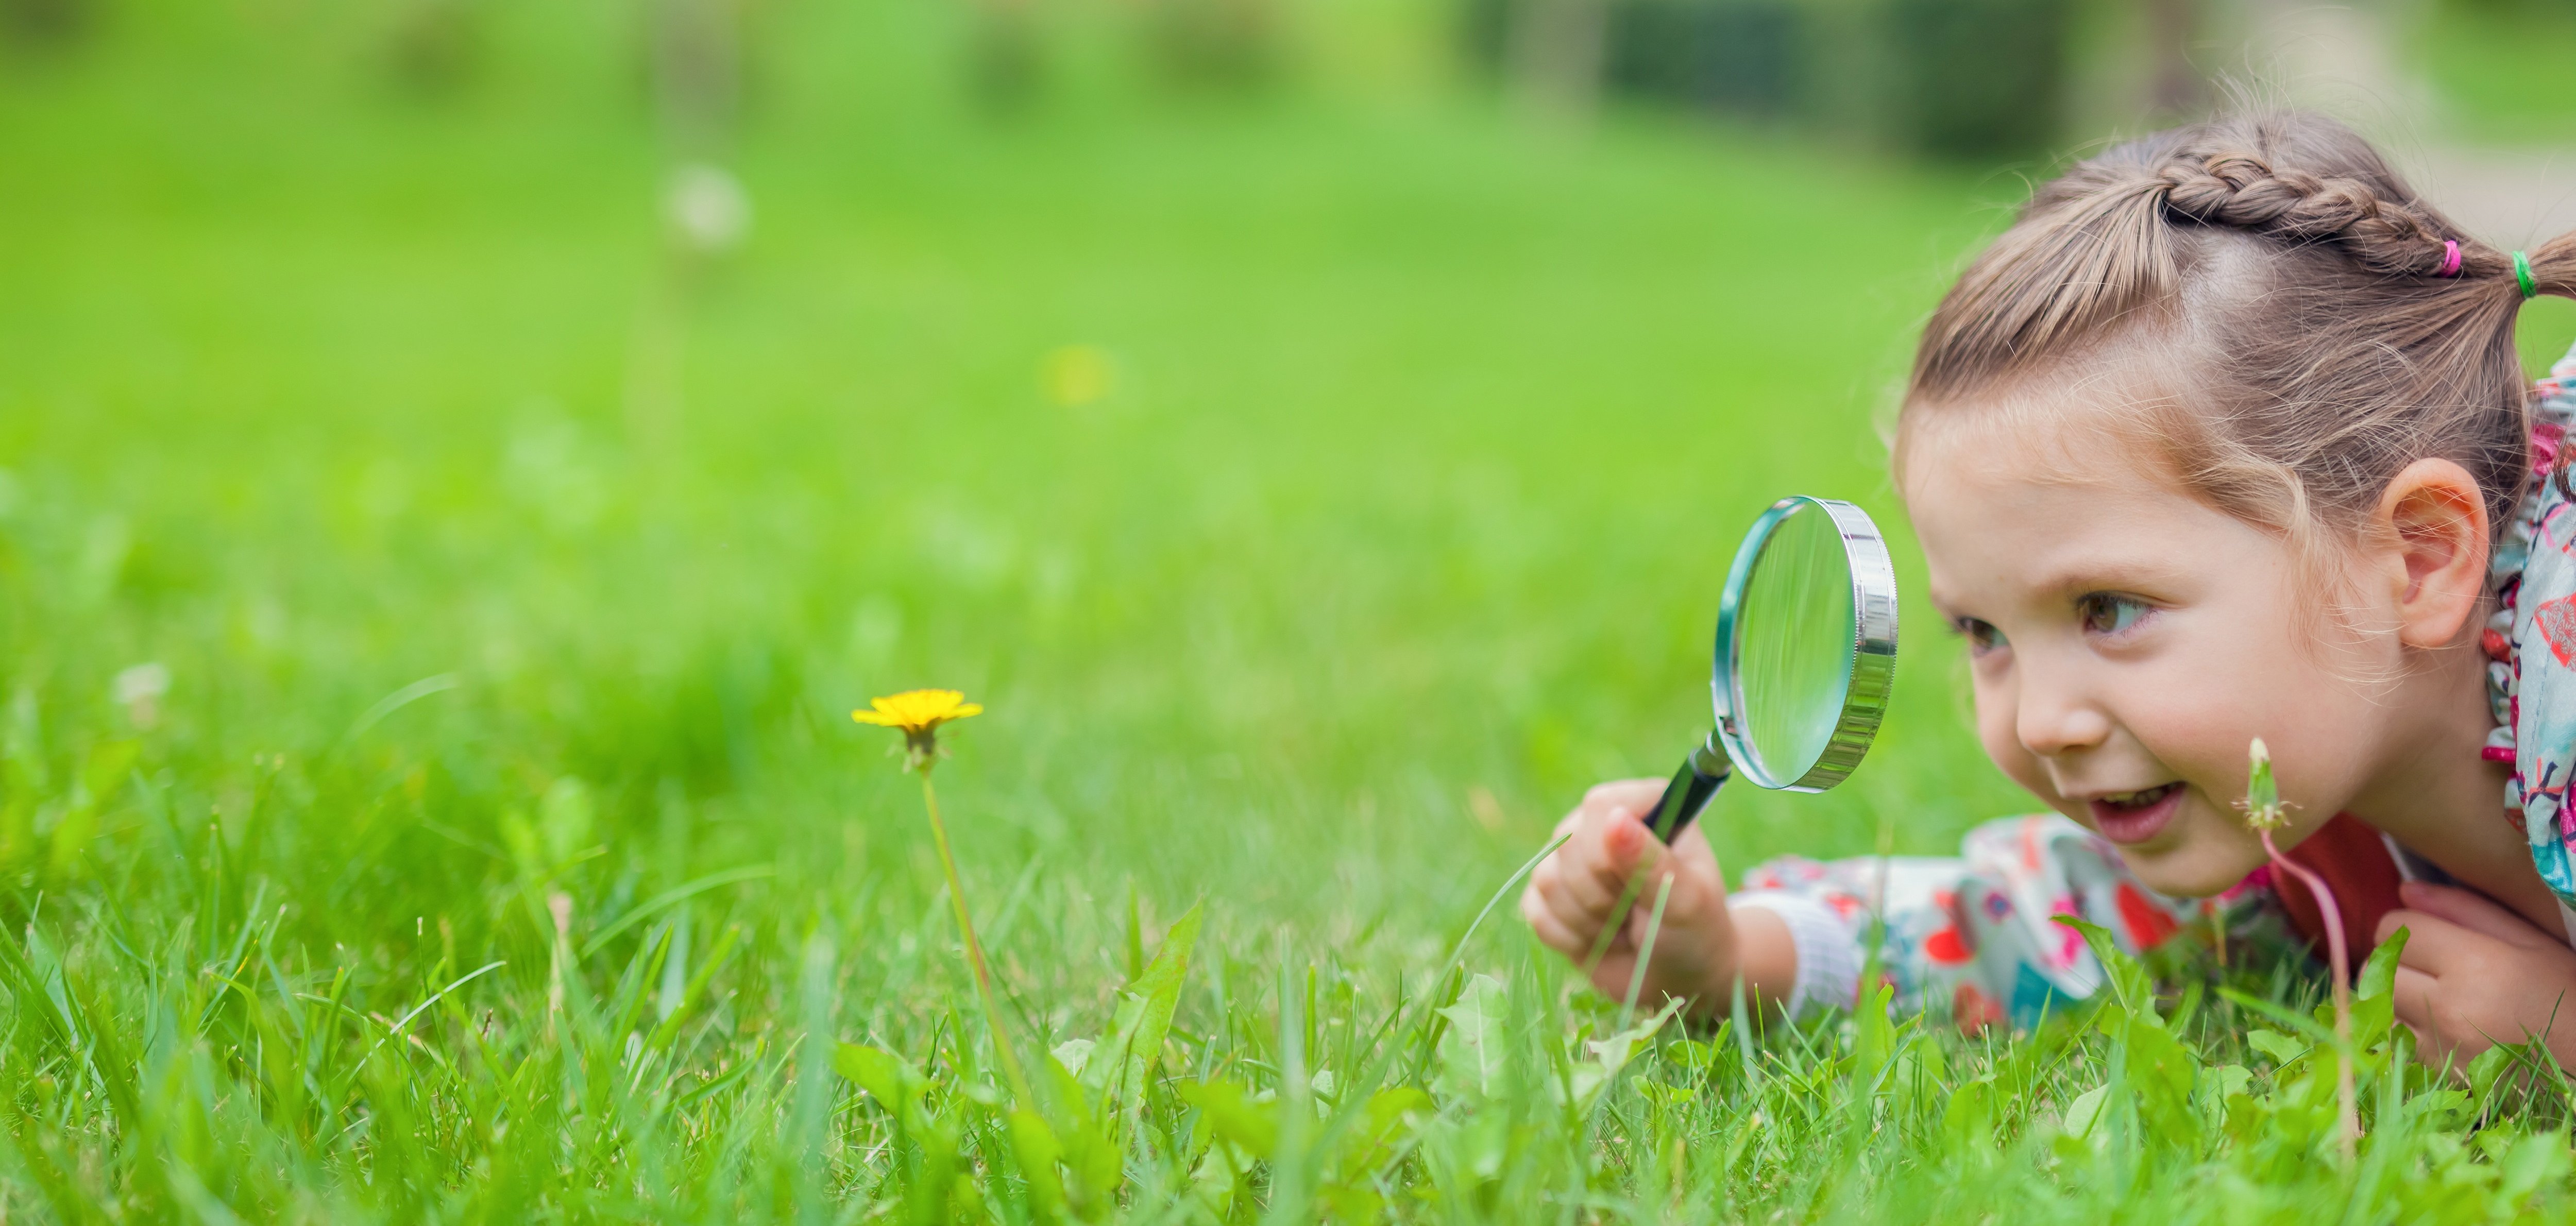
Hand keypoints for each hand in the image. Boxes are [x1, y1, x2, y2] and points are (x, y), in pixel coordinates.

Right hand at [1517, 778, 1793, 1015]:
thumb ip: (1650, 860)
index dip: (1610, 853)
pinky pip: (1535, 909)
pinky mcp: (1549, 894)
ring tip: (1623, 928)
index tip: (1641, 887)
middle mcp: (1605, 822)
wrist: (1678, 976)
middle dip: (1602, 896)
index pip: (1600, 805)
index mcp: (1647, 806)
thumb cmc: (1695, 932)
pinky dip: (1569, 938)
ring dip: (1588, 921)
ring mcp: (1572, 858)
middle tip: (1637, 913)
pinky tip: (1601, 940)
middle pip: (1568, 844)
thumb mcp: (1687, 900)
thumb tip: (1614, 817)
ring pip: (1547, 879)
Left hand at [2378, 880, 2575, 1070]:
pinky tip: (2440, 1026)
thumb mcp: (2530, 941)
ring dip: (2397, 996)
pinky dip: (2406, 1029)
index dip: (2409, 925)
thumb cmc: (2567, 994)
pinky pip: (2395, 1040)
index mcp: (2474, 963)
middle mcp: (2449, 1006)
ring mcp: (2440, 1044)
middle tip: (2431, 965)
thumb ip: (2465, 909)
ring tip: (2436, 996)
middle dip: (2398, 960)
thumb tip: (2406, 890)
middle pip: (2379, 967)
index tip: (2430, 934)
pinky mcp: (2438, 1074)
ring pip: (2380, 1005)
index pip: (2395, 928)